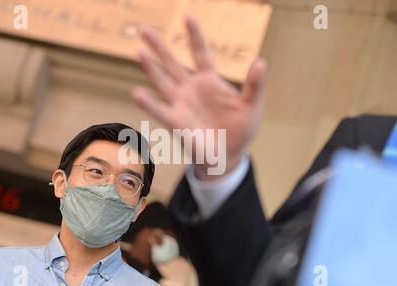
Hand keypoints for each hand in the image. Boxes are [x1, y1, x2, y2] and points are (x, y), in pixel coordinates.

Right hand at [132, 16, 266, 179]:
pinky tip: (137, 93)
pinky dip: (149, 103)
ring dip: (151, 68)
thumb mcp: (252, 106)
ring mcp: (181, 104)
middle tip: (145, 30)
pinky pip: (161, 110)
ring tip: (139, 52)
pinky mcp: (176, 121)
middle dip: (159, 47)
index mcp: (209, 81)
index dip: (194, 35)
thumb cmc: (240, 129)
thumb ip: (255, 85)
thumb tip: (261, 62)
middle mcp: (191, 89)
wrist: (228, 155)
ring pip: (163, 82)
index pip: (200, 53)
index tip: (187, 16)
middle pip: (173, 63)